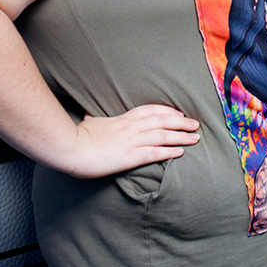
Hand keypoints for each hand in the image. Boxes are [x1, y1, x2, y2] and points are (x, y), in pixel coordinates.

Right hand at [60, 103, 200, 178]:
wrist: (71, 147)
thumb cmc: (77, 136)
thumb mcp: (90, 123)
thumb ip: (95, 120)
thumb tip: (90, 116)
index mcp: (123, 119)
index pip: (150, 110)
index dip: (167, 112)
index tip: (178, 113)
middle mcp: (131, 127)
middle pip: (163, 121)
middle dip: (181, 122)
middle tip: (195, 124)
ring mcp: (132, 140)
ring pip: (164, 135)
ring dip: (182, 136)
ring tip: (195, 138)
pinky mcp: (131, 156)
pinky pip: (156, 152)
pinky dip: (170, 151)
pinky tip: (180, 152)